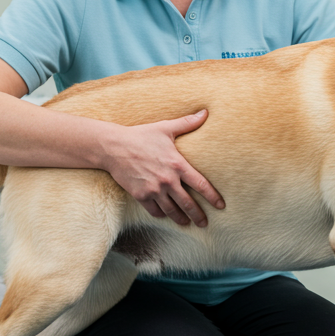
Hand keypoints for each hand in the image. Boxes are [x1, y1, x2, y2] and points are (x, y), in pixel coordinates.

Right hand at [102, 110, 224, 226]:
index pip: (201, 185)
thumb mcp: (165, 128)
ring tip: (187, 223)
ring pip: (172, 211)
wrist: (114, 147)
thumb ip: (187, 123)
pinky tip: (166, 215)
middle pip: (188, 204)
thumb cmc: (141, 136)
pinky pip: (155, 210)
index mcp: (177, 164)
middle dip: (198, 216)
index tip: (221, 206)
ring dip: (181, 219)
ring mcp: (154, 190)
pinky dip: (162, 214)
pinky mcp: (141, 195)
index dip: (212, 197)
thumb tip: (205, 112)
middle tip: (204, 223)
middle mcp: (168, 180)